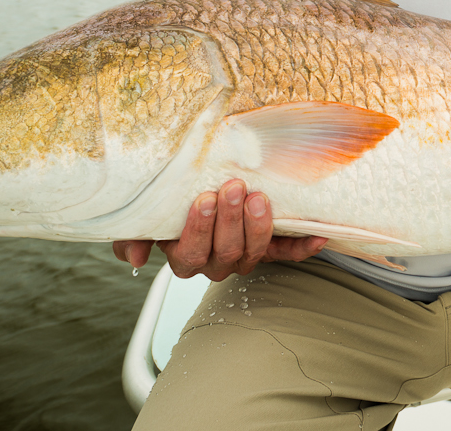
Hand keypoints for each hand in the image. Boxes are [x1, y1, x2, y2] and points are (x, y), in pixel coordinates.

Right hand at [112, 179, 327, 281]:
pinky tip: (317, 236)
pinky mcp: (269, 249)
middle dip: (230, 219)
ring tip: (258, 197)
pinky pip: (287, 254)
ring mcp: (244, 256)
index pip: (191, 251)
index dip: (198, 228)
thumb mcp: (145, 219)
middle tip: (233, 188)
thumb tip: (135, 256)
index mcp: (185, 257)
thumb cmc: (169, 209)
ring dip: (259, 225)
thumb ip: (133, 235)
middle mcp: (215, 262)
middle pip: (225, 250)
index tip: (203, 199)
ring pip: (254, 251)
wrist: (197, 198)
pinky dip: (303, 247)